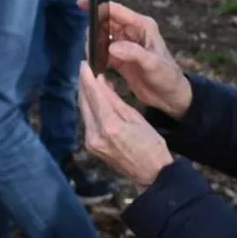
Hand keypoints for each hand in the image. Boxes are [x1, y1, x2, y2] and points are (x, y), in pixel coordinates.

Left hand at [75, 65, 173, 192]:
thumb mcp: (136, 117)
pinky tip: (96, 100)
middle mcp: (95, 135)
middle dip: (84, 85)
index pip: (94, 95)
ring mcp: (91, 143)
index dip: (87, 78)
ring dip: (86, 96)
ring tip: (91, 81)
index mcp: (109, 126)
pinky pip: (88, 122)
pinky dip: (90, 109)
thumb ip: (115, 100)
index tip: (84, 64)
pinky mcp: (91, 147)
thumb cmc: (151, 143)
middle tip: (86, 69)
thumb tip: (100, 81)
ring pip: (84, 112)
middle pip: (84, 103)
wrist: (152, 173)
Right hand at [94, 0, 191, 118]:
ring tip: (91, 56)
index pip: (116, 11)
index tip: (80, 4)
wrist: (170, 96)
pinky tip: (94, 66)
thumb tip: (111, 46)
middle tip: (88, 44)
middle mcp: (132, 33)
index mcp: (142, 26)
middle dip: (94, 29)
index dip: (98, 6)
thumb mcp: (152, 63)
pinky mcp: (121, 60)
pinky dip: (97, 58)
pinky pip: (104, 54)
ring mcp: (126, 46)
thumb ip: (133, 53)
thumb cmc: (167, 76)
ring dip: (94, 45)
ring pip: (103, 39)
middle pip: (106, 23)